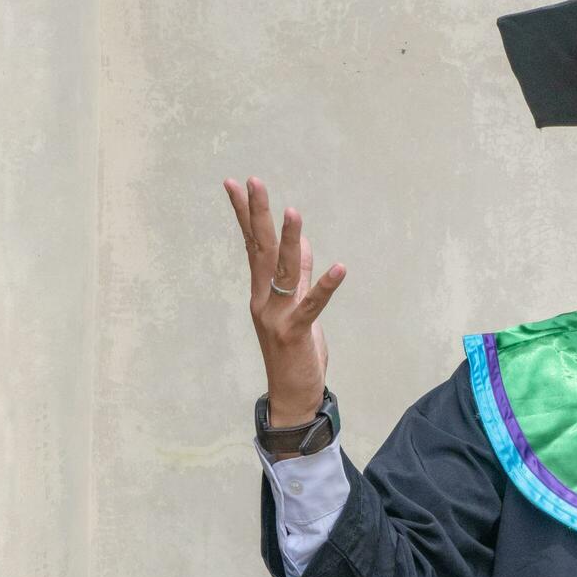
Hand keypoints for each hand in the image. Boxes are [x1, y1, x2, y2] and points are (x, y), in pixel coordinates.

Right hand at [223, 176, 345, 425]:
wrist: (292, 395)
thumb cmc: (294, 351)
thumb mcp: (297, 308)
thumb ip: (299, 277)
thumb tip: (303, 242)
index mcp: (262, 291)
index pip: (252, 245)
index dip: (245, 215)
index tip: (235, 184)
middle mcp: (264, 300)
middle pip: (260, 250)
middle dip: (256, 214)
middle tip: (253, 181)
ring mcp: (277, 315)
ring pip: (284, 271)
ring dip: (290, 240)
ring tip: (293, 210)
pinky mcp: (296, 331)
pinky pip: (313, 305)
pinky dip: (326, 286)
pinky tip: (340, 268)